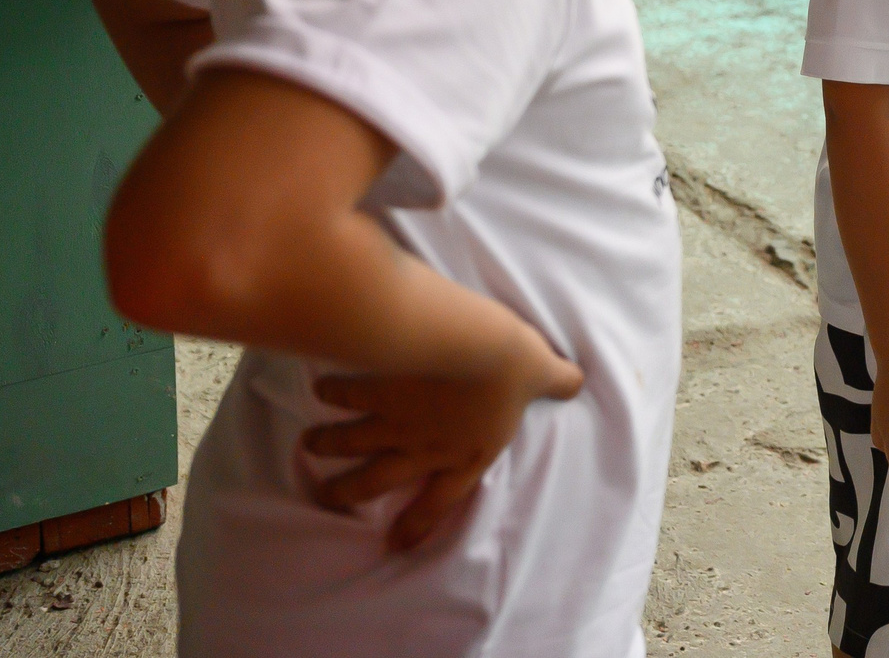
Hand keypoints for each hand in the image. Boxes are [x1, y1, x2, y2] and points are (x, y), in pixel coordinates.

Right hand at [303, 337, 583, 549]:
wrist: (471, 344)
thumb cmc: (512, 363)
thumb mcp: (541, 373)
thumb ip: (557, 382)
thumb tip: (579, 381)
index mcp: (467, 453)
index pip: (440, 500)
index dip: (417, 524)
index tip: (394, 543)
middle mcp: (426, 446)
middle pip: (379, 479)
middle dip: (349, 491)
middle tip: (329, 497)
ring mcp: (396, 421)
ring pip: (353, 441)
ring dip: (330, 444)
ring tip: (309, 447)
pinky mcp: (376, 390)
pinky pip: (348, 394)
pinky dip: (332, 393)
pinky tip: (319, 389)